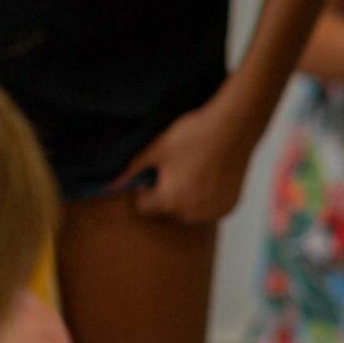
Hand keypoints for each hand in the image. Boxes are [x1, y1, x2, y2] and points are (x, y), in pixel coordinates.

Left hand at [116, 95, 254, 222]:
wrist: (234, 127)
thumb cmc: (191, 135)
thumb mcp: (156, 149)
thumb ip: (132, 172)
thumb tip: (109, 187)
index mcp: (169, 201)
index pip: (144, 209)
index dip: (145, 191)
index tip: (155, 173)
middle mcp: (191, 214)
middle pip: (167, 215)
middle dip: (166, 199)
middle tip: (176, 171)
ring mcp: (213, 212)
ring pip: (189, 214)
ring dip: (187, 202)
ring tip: (194, 173)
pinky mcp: (230, 207)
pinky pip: (209, 210)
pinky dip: (207, 201)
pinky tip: (210, 177)